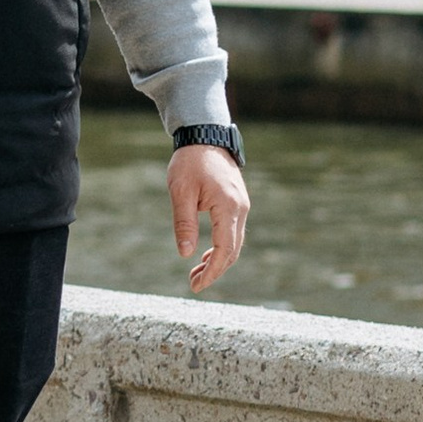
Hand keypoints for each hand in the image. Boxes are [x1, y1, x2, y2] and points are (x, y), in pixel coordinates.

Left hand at [169, 143, 250, 294]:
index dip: (212, 271)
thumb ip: (184, 223)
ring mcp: (242, 205)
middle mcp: (240, 208)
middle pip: (233, 250)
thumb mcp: (180, 192)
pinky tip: (205, 254)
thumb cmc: (190, 161)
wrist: (205, 136)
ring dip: (218, 260)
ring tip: (196, 273)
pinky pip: (233, 232)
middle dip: (214, 270)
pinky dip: (222, 247)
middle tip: (193, 283)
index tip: (197, 286)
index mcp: (227, 206)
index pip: (224, 249)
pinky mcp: (238, 203)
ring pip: (235, 242)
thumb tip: (186, 254)